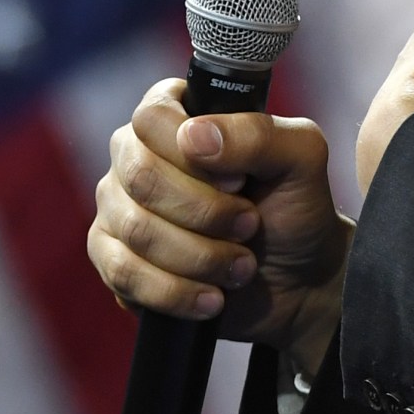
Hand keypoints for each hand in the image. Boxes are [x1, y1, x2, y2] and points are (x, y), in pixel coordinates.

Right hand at [90, 81, 351, 377]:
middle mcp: (135, 155)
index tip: (241, 182)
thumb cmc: (294, 208)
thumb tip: (193, 137)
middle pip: (141, 177)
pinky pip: (124, 274)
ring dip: (201, 257)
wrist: (298, 282)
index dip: (196, 157)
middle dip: (206, 213)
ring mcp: (118, 208)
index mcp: (174, 115)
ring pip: (136, 230)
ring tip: (241, 266)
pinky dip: (176, 291)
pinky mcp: (113, 260)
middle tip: (249, 226)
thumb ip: (257, 134)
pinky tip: (211, 298)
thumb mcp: (300, 158)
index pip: (153, 118)